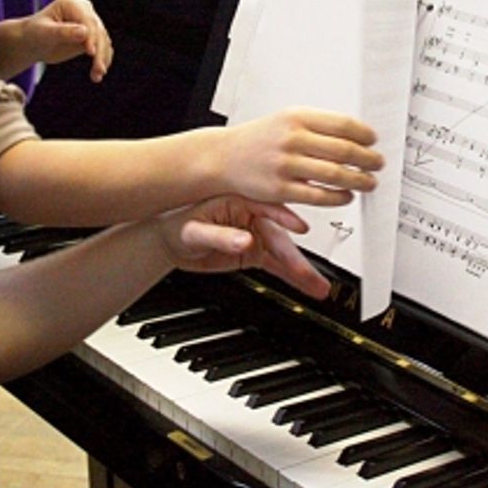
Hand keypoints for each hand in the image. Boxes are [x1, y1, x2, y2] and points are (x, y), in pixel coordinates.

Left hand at [26, 0, 112, 80]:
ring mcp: (89, 22)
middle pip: (98, 30)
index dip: (91, 36)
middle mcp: (84, 9)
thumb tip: (85, 32)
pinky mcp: (92, 35)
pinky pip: (102, 47)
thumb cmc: (34, 34)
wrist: (32, 42)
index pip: (87, 20)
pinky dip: (102, 60)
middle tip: (98, 70)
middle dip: (99, 51)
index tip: (91, 54)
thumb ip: (63, 32)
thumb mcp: (45, 33)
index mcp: (71, 2)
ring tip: (97, 75)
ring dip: (102, 58)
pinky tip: (98, 73)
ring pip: (103, 40)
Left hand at [159, 196, 329, 297]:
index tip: (300, 228)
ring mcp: (255, 235)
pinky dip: (292, 276)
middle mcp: (253, 216)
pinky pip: (277, 265)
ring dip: (301, 270)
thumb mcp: (194, 230)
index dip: (284, 218)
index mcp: (240, 200)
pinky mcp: (254, 251)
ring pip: (284, 253)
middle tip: (309, 274)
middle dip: (296, 257)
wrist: (166, 240)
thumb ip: (220, 236)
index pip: (267, 208)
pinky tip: (308, 285)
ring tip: (320, 287)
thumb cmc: (176, 225)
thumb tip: (244, 240)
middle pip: (280, 237)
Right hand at [220, 108, 381, 206]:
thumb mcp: (285, 119)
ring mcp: (286, 165)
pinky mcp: (281, 190)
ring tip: (368, 182)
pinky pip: (319, 196)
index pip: (343, 124)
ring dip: (359, 180)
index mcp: (297, 117)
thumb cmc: (259, 139)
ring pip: (335, 175)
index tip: (373, 141)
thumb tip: (356, 135)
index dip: (365, 135)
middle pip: (344, 150)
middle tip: (378, 163)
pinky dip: (339, 198)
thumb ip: (317, 125)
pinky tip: (347, 196)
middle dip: (368, 159)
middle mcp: (292, 139)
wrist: (223, 157)